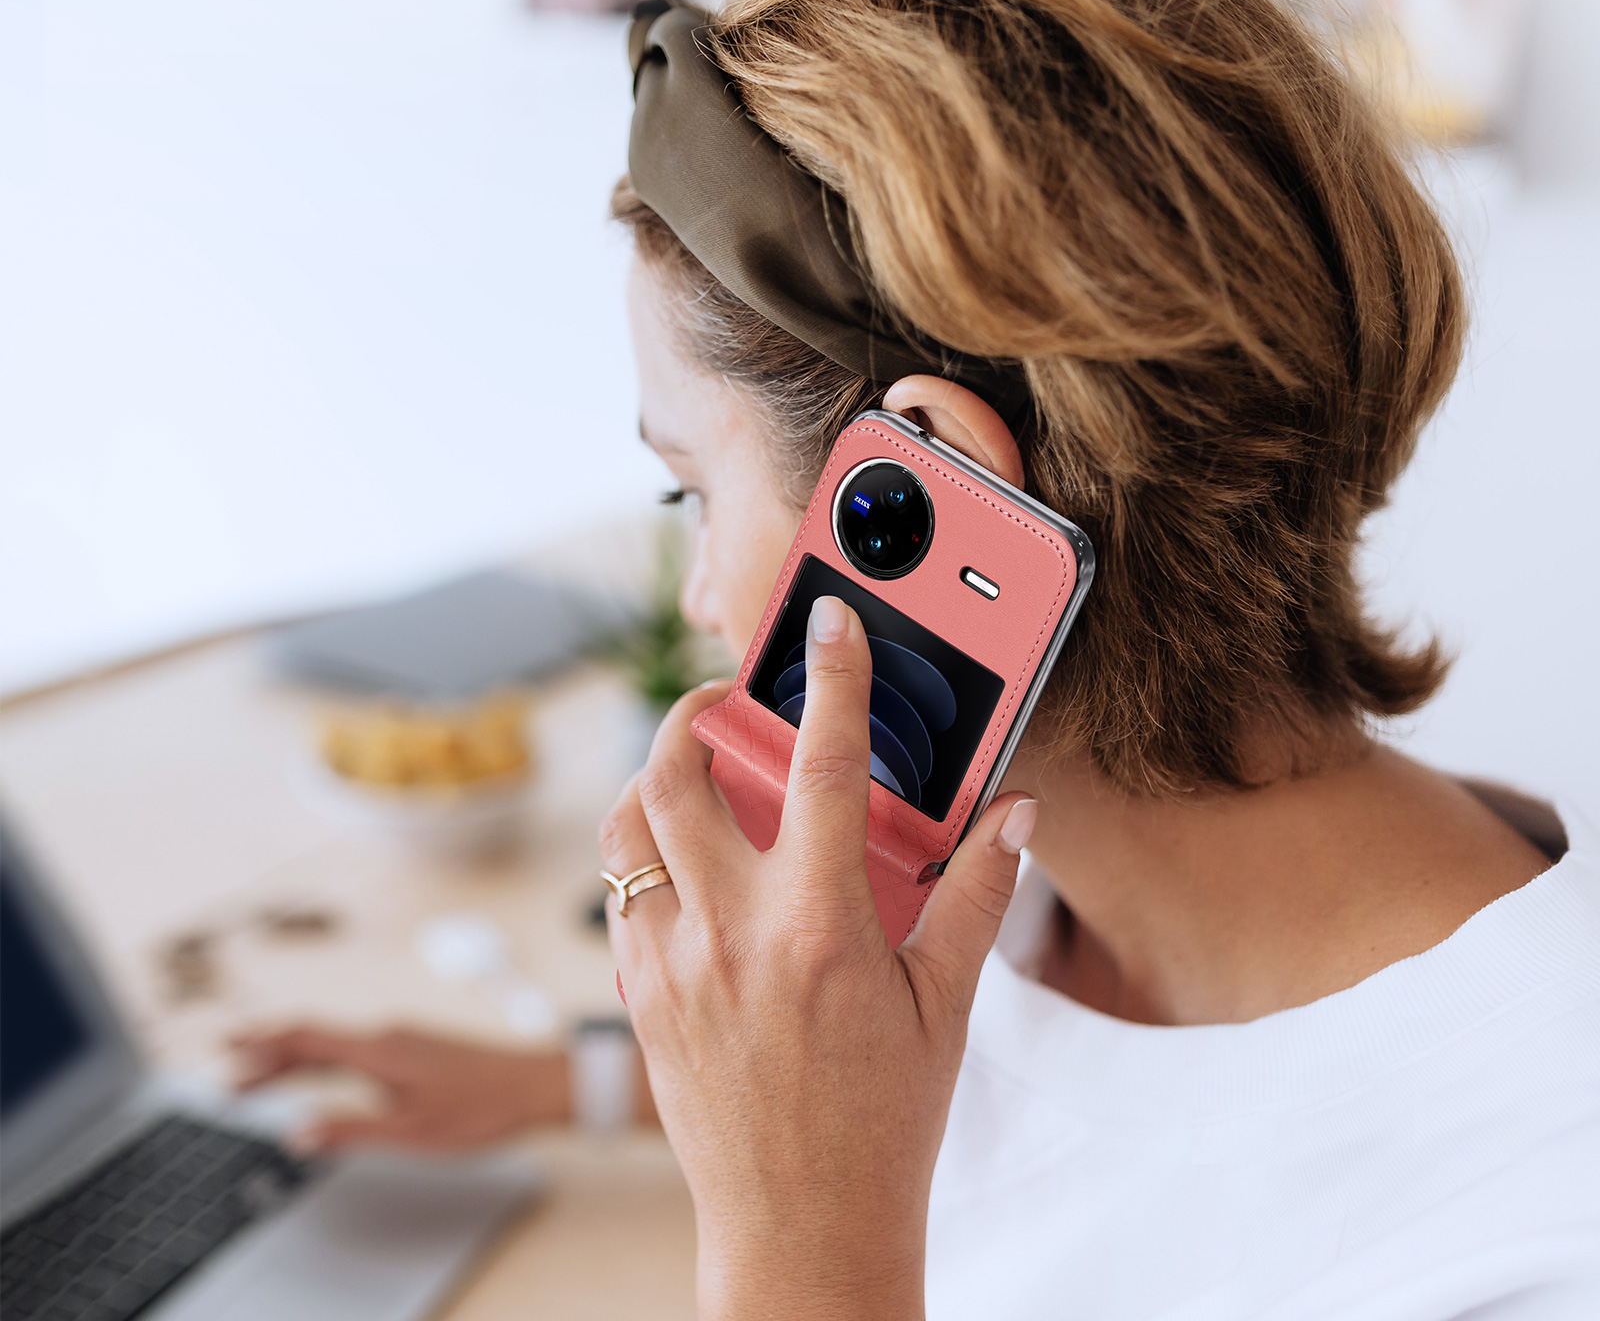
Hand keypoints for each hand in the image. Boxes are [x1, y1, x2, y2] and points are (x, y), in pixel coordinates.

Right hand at [230, 1025, 567, 1150]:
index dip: (264, 1043)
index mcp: (381, 1051)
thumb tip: (298, 1133)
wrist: (536, 1085)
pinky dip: (326, 1059)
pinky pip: (357, 1047)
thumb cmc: (482, 1109)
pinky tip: (323, 1074)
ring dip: (296, 1058)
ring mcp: (405, 1039)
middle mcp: (389, 1036)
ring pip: (336, 1044)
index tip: (227, 1046)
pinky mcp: (417, 1048)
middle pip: (316, 1040)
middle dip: (269, 1054)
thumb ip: (352, 1130)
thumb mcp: (410, 1133)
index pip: (308, 1040)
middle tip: (230, 1071)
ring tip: (263, 1077)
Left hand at [601, 596, 1035, 1320]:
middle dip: (693, 710)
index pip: (825, 766)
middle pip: (674, 772)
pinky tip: (686, 864)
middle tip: (726, 699)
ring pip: (625, 826)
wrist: (802, 1233)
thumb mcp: (945, 1005)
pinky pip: (618, 894)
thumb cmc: (882, 1125)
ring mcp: (670, 966)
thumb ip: (977, 895)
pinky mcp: (640, 997)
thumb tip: (1013, 815)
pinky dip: (642, 854)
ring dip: (653, 778)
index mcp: (818, 925)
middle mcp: (730, 933)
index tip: (829, 619)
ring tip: (695, 770)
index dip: (833, 677)